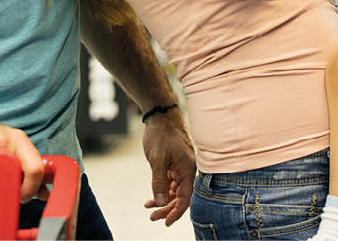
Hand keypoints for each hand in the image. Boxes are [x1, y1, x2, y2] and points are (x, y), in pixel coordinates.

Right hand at [0, 111, 46, 202]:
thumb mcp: (8, 147)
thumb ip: (27, 168)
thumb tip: (44, 192)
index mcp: (17, 140)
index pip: (35, 168)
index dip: (31, 189)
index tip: (22, 197)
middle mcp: (0, 139)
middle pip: (11, 177)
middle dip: (6, 192)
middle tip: (0, 195)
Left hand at [141, 109, 195, 225]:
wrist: (160, 116)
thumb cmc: (161, 135)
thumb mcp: (158, 160)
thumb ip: (159, 182)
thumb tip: (161, 202)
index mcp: (188, 169)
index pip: (185, 197)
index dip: (177, 212)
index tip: (166, 222)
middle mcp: (187, 170)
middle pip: (181, 196)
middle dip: (168, 208)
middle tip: (153, 217)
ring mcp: (180, 167)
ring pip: (175, 190)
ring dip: (163, 200)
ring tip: (149, 207)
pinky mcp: (174, 164)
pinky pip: (170, 182)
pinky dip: (162, 190)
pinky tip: (151, 197)